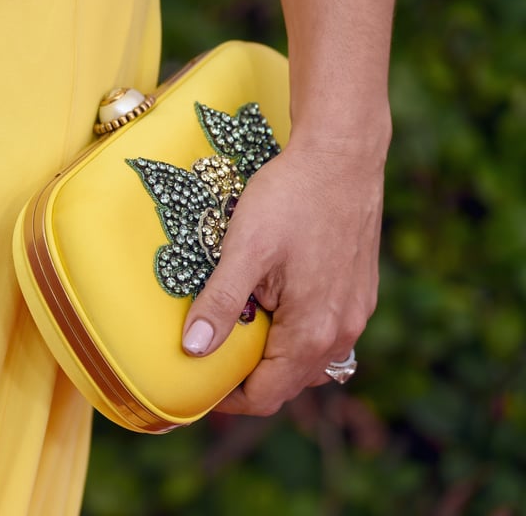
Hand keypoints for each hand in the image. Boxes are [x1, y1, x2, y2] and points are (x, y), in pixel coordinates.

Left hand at [181, 135, 385, 415]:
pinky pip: (326, 334)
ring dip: (275, 357)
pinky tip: (274, 306)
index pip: (267, 395)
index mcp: (313, 331)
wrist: (342, 154)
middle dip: (250, 378)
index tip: (200, 384)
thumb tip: (193, 349)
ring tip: (240, 330)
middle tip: (213, 356)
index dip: (228, 399)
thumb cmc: (291, 197)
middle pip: (289, 382)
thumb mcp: (245, 249)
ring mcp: (356, 313)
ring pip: (310, 360)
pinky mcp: (360, 293)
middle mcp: (343, 332)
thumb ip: (219, 302)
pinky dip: (296, 335)